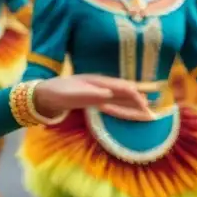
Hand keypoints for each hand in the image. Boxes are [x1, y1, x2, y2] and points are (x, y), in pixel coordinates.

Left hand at [32, 75, 152, 120]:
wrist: (43, 95)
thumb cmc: (56, 92)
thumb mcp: (71, 93)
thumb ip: (90, 93)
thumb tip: (109, 93)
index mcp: (97, 82)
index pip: (121, 88)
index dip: (134, 96)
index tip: (145, 106)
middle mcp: (100, 86)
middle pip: (124, 94)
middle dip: (139, 102)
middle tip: (153, 113)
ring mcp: (98, 94)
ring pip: (121, 101)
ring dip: (133, 107)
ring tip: (149, 113)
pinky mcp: (94, 102)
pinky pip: (113, 107)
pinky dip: (124, 111)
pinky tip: (131, 114)